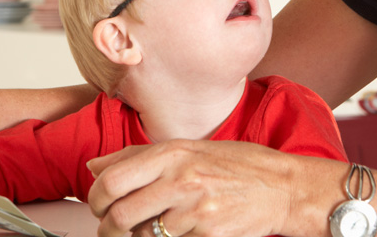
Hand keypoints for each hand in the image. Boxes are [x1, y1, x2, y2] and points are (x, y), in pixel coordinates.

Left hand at [87, 140, 296, 236]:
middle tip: (114, 226)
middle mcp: (181, 179)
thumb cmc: (238, 164)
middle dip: (109, 227)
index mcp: (173, 153)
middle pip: (120, 215)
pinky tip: (181, 229)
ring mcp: (194, 209)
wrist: (282, 186)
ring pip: (143, 235)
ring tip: (155, 224)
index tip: (100, 205)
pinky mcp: (207, 233)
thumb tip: (95, 165)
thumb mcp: (190, 148)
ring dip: (141, 235)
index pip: (112, 180)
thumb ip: (139, 156)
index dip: (96, 199)